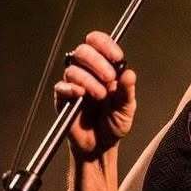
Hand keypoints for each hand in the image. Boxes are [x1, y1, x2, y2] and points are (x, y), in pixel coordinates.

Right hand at [54, 31, 136, 158]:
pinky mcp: (62, 99)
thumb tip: (129, 73)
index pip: (99, 43)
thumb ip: (127, 91)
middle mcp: (87, 72)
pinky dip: (71, 88)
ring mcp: (74, 85)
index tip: (117, 57)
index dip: (106, 44)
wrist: (101, 146)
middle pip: (83, 51)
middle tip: (109, 78)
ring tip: (101, 95)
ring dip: (88, 79)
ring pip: (73, 69)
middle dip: (97, 61)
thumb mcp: (127, 107)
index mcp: (104, 68)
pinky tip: (80, 94)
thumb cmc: (114, 123)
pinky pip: (61, 87)